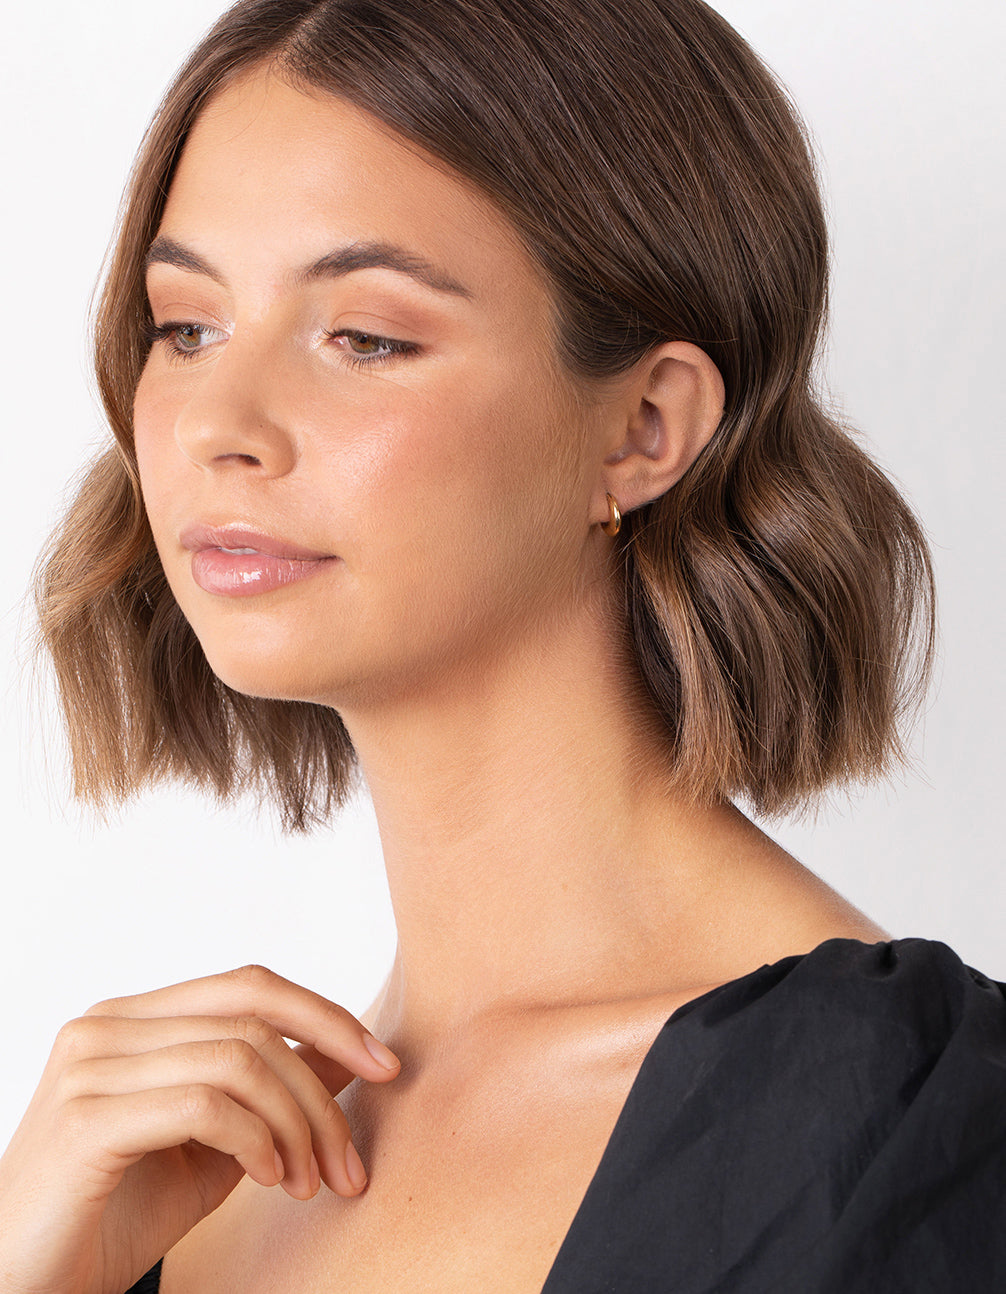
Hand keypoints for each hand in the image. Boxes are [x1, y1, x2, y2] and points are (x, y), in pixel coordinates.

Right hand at [0, 964, 399, 1293]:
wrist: (29, 1284)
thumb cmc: (116, 1216)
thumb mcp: (216, 1147)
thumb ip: (270, 1095)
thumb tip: (346, 1055)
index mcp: (134, 1018)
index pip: (249, 985)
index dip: (325, 1016)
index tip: (385, 1064)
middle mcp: (106, 1024)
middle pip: (253, 1018)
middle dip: (323, 1080)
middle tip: (353, 1156)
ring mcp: (90, 1065)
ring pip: (238, 1060)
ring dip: (296, 1125)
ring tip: (310, 1183)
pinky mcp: (85, 1118)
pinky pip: (204, 1105)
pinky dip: (256, 1141)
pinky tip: (271, 1181)